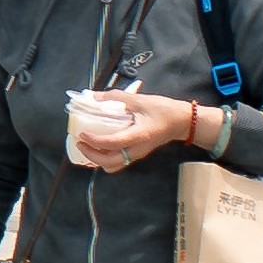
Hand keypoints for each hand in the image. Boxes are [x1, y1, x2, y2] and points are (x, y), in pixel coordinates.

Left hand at [65, 91, 183, 171]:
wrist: (182, 121)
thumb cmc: (163, 110)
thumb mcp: (140, 100)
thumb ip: (116, 97)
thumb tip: (94, 96)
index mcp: (139, 135)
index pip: (113, 143)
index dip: (95, 140)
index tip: (82, 133)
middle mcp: (137, 150)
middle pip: (110, 162)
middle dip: (91, 155)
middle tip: (81, 141)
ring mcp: (137, 154)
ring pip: (113, 165)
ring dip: (97, 159)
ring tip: (88, 145)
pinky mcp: (137, 154)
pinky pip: (118, 162)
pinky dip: (105, 157)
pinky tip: (99, 145)